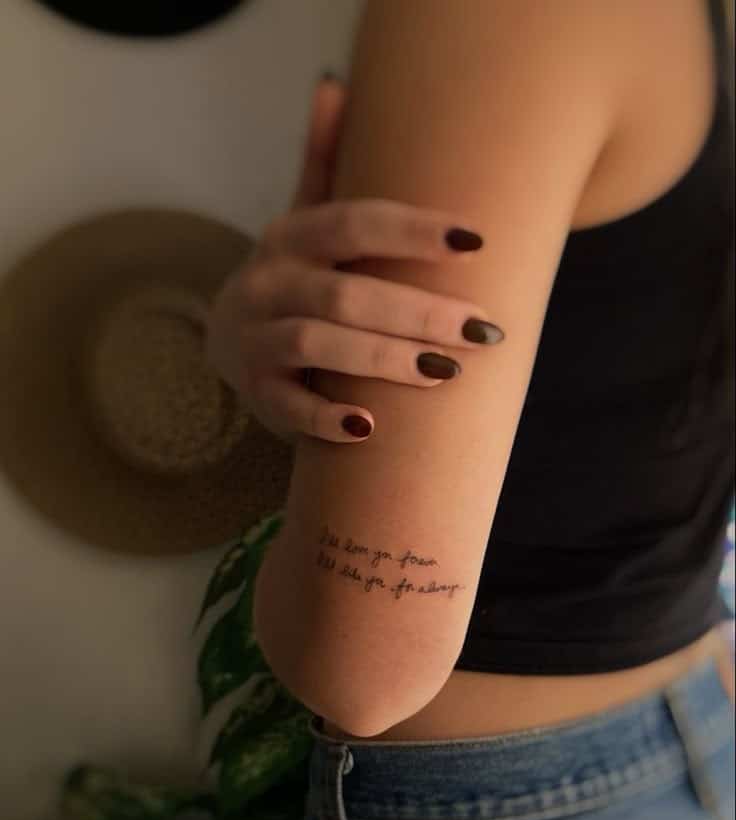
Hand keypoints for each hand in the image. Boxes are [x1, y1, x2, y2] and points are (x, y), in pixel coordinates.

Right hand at [205, 75, 502, 444]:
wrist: (231, 340)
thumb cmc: (293, 278)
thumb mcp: (304, 220)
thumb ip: (324, 164)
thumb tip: (334, 84)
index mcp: (291, 237)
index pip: (354, 224)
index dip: (412, 232)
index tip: (475, 244)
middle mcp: (268, 283)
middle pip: (345, 293)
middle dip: (417, 311)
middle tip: (481, 330)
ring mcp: (257, 339)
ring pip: (319, 344)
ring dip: (384, 358)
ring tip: (445, 372)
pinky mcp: (257, 391)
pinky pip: (289, 405)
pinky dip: (327, 417)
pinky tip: (371, 428)